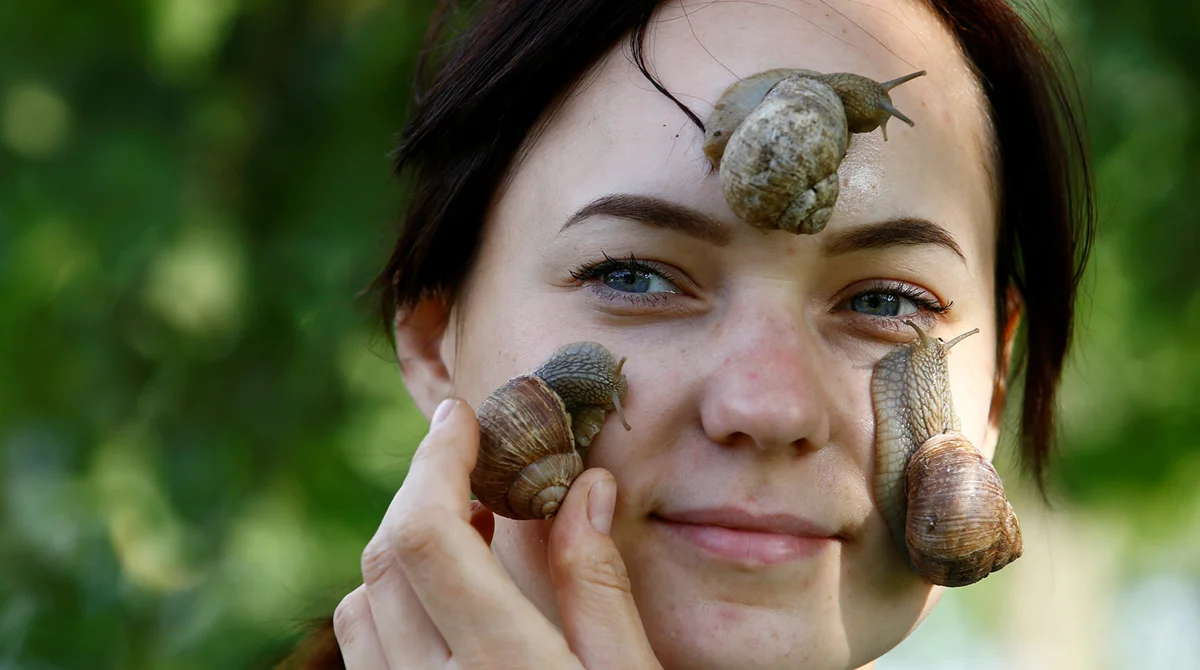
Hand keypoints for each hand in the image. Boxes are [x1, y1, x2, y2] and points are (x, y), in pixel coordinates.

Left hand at [333, 398, 661, 668]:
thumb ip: (600, 587)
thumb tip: (587, 485)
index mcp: (504, 665)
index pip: (428, 535)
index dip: (436, 460)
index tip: (461, 417)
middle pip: (387, 556)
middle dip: (422, 489)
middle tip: (471, 463)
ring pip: (359, 604)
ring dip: (404, 547)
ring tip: (468, 530)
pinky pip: (362, 650)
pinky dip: (389, 602)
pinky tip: (446, 599)